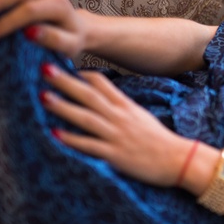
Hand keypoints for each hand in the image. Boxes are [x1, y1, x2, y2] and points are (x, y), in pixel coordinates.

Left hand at [40, 63, 187, 186]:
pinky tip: (54, 133)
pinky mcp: (115, 154)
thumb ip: (123, 108)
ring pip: (86, 117)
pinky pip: (89, 145)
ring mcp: (117, 135)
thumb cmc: (161, 140)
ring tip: (43, 96)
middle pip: (89, 96)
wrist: (179, 160)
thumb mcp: (142, 117)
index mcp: (127, 106)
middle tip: (45, 69)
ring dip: (63, 107)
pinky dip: (72, 139)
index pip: (103, 84)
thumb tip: (106, 101)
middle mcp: (120, 118)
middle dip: (66, 82)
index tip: (65, 63)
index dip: (83, 74)